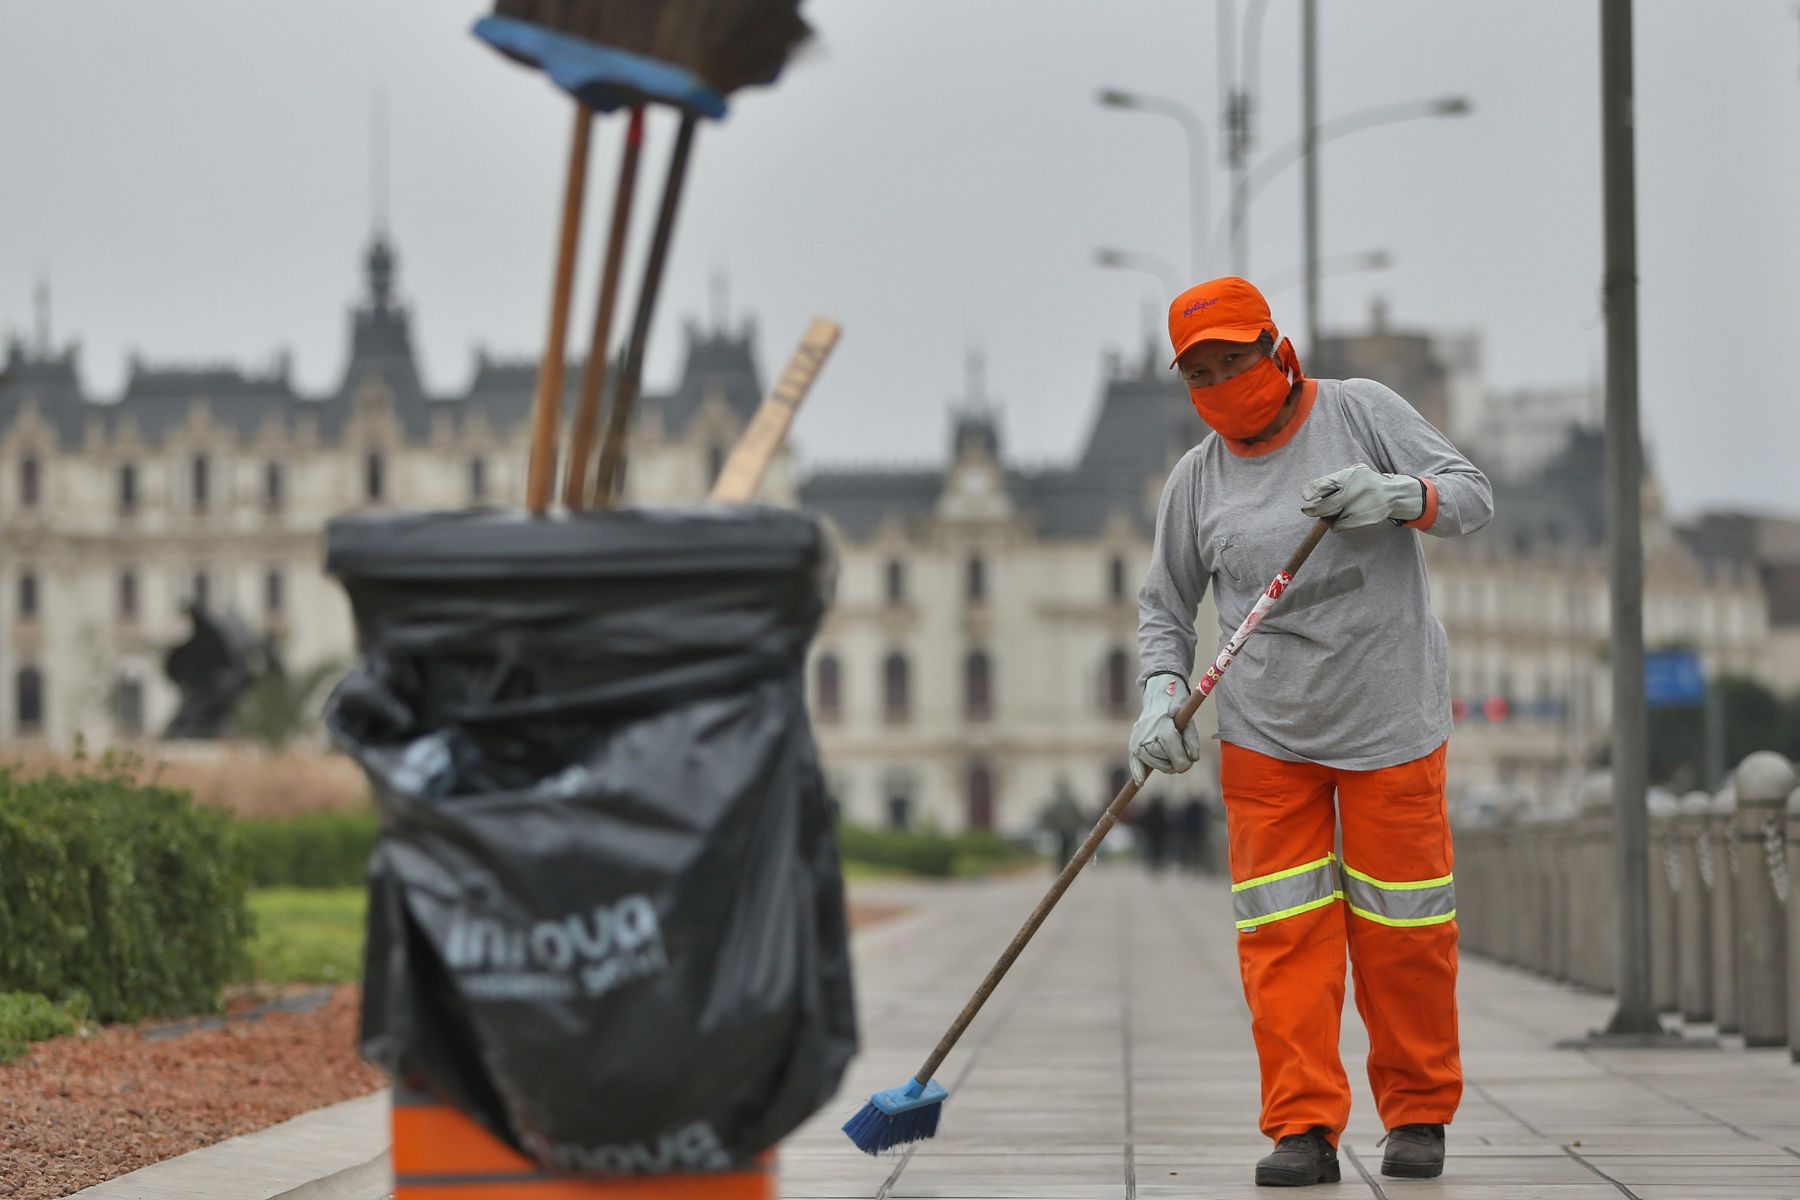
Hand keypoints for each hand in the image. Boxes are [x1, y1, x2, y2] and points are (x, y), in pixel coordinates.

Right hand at [1128, 674, 1204, 785]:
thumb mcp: (1189, 721)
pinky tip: (1140, 782)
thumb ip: (1192, 741)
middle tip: (1180, 752)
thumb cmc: (1177, 709)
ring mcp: (1138, 739)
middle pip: (1165, 764)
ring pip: (1153, 765)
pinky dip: (1137, 772)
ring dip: (1163, 763)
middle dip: (1175, 762)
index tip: (1192, 760)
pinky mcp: (1133, 743)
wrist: (1159, 696)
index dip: (1185, 761)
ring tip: (1168, 750)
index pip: (1176, 756)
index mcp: (1164, 728)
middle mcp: (1148, 735)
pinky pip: (1134, 762)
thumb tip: (1192, 759)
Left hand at [1300, 463, 1423, 529]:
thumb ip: (1333, 482)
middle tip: (1307, 510)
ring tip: (1337, 509)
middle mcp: (1357, 490)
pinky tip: (1342, 518)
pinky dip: (1337, 525)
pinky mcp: (1366, 519)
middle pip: (1327, 506)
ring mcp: (1362, 506)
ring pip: (1333, 517)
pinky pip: (1341, 526)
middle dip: (1313, 510)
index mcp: (1350, 475)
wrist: (1394, 494)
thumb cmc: (1365, 483)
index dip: (1313, 489)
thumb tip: (1308, 495)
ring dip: (1328, 516)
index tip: (1305, 497)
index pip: (1327, 482)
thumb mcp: (1352, 474)